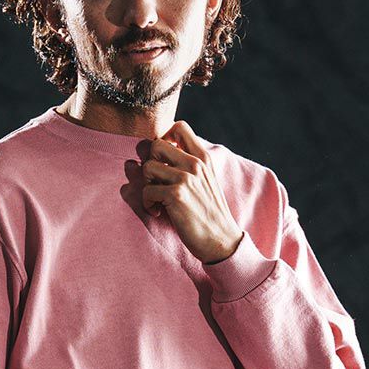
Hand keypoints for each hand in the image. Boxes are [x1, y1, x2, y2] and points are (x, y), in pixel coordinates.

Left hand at [137, 120, 244, 265]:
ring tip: (157, 199)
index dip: (164, 137)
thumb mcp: (207, 181)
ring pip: (147, 167)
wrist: (222, 241)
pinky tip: (158, 212)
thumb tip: (163, 152)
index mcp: (203, 158)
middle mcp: (194, 164)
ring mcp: (185, 178)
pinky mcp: (176, 195)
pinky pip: (147, 191)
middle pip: (156, 144)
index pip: (179, 127)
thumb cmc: (210, 214)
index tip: (164, 159)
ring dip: (147, 185)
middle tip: (157, 182)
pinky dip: (148, 204)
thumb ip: (190, 165)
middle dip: (150, 163)